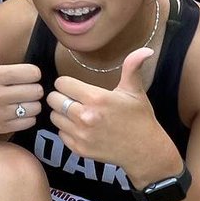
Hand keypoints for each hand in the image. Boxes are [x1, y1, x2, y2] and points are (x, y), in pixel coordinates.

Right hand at [0, 13, 41, 133]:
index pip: (32, 72)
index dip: (31, 73)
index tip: (23, 74)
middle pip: (36, 90)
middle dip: (33, 88)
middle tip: (24, 88)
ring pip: (35, 107)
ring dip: (32, 104)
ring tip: (22, 100)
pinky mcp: (3, 128)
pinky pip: (30, 121)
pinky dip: (28, 117)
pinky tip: (18, 111)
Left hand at [48, 47, 176, 180]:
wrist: (144, 151)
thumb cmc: (139, 118)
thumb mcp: (135, 91)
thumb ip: (133, 67)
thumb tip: (146, 50)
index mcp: (96, 98)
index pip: (61, 84)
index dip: (66, 83)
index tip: (74, 87)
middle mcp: (85, 117)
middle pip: (53, 100)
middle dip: (61, 97)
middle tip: (72, 99)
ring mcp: (80, 135)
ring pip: (54, 117)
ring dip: (62, 114)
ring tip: (76, 113)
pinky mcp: (78, 149)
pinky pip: (60, 134)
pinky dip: (67, 130)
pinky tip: (81, 128)